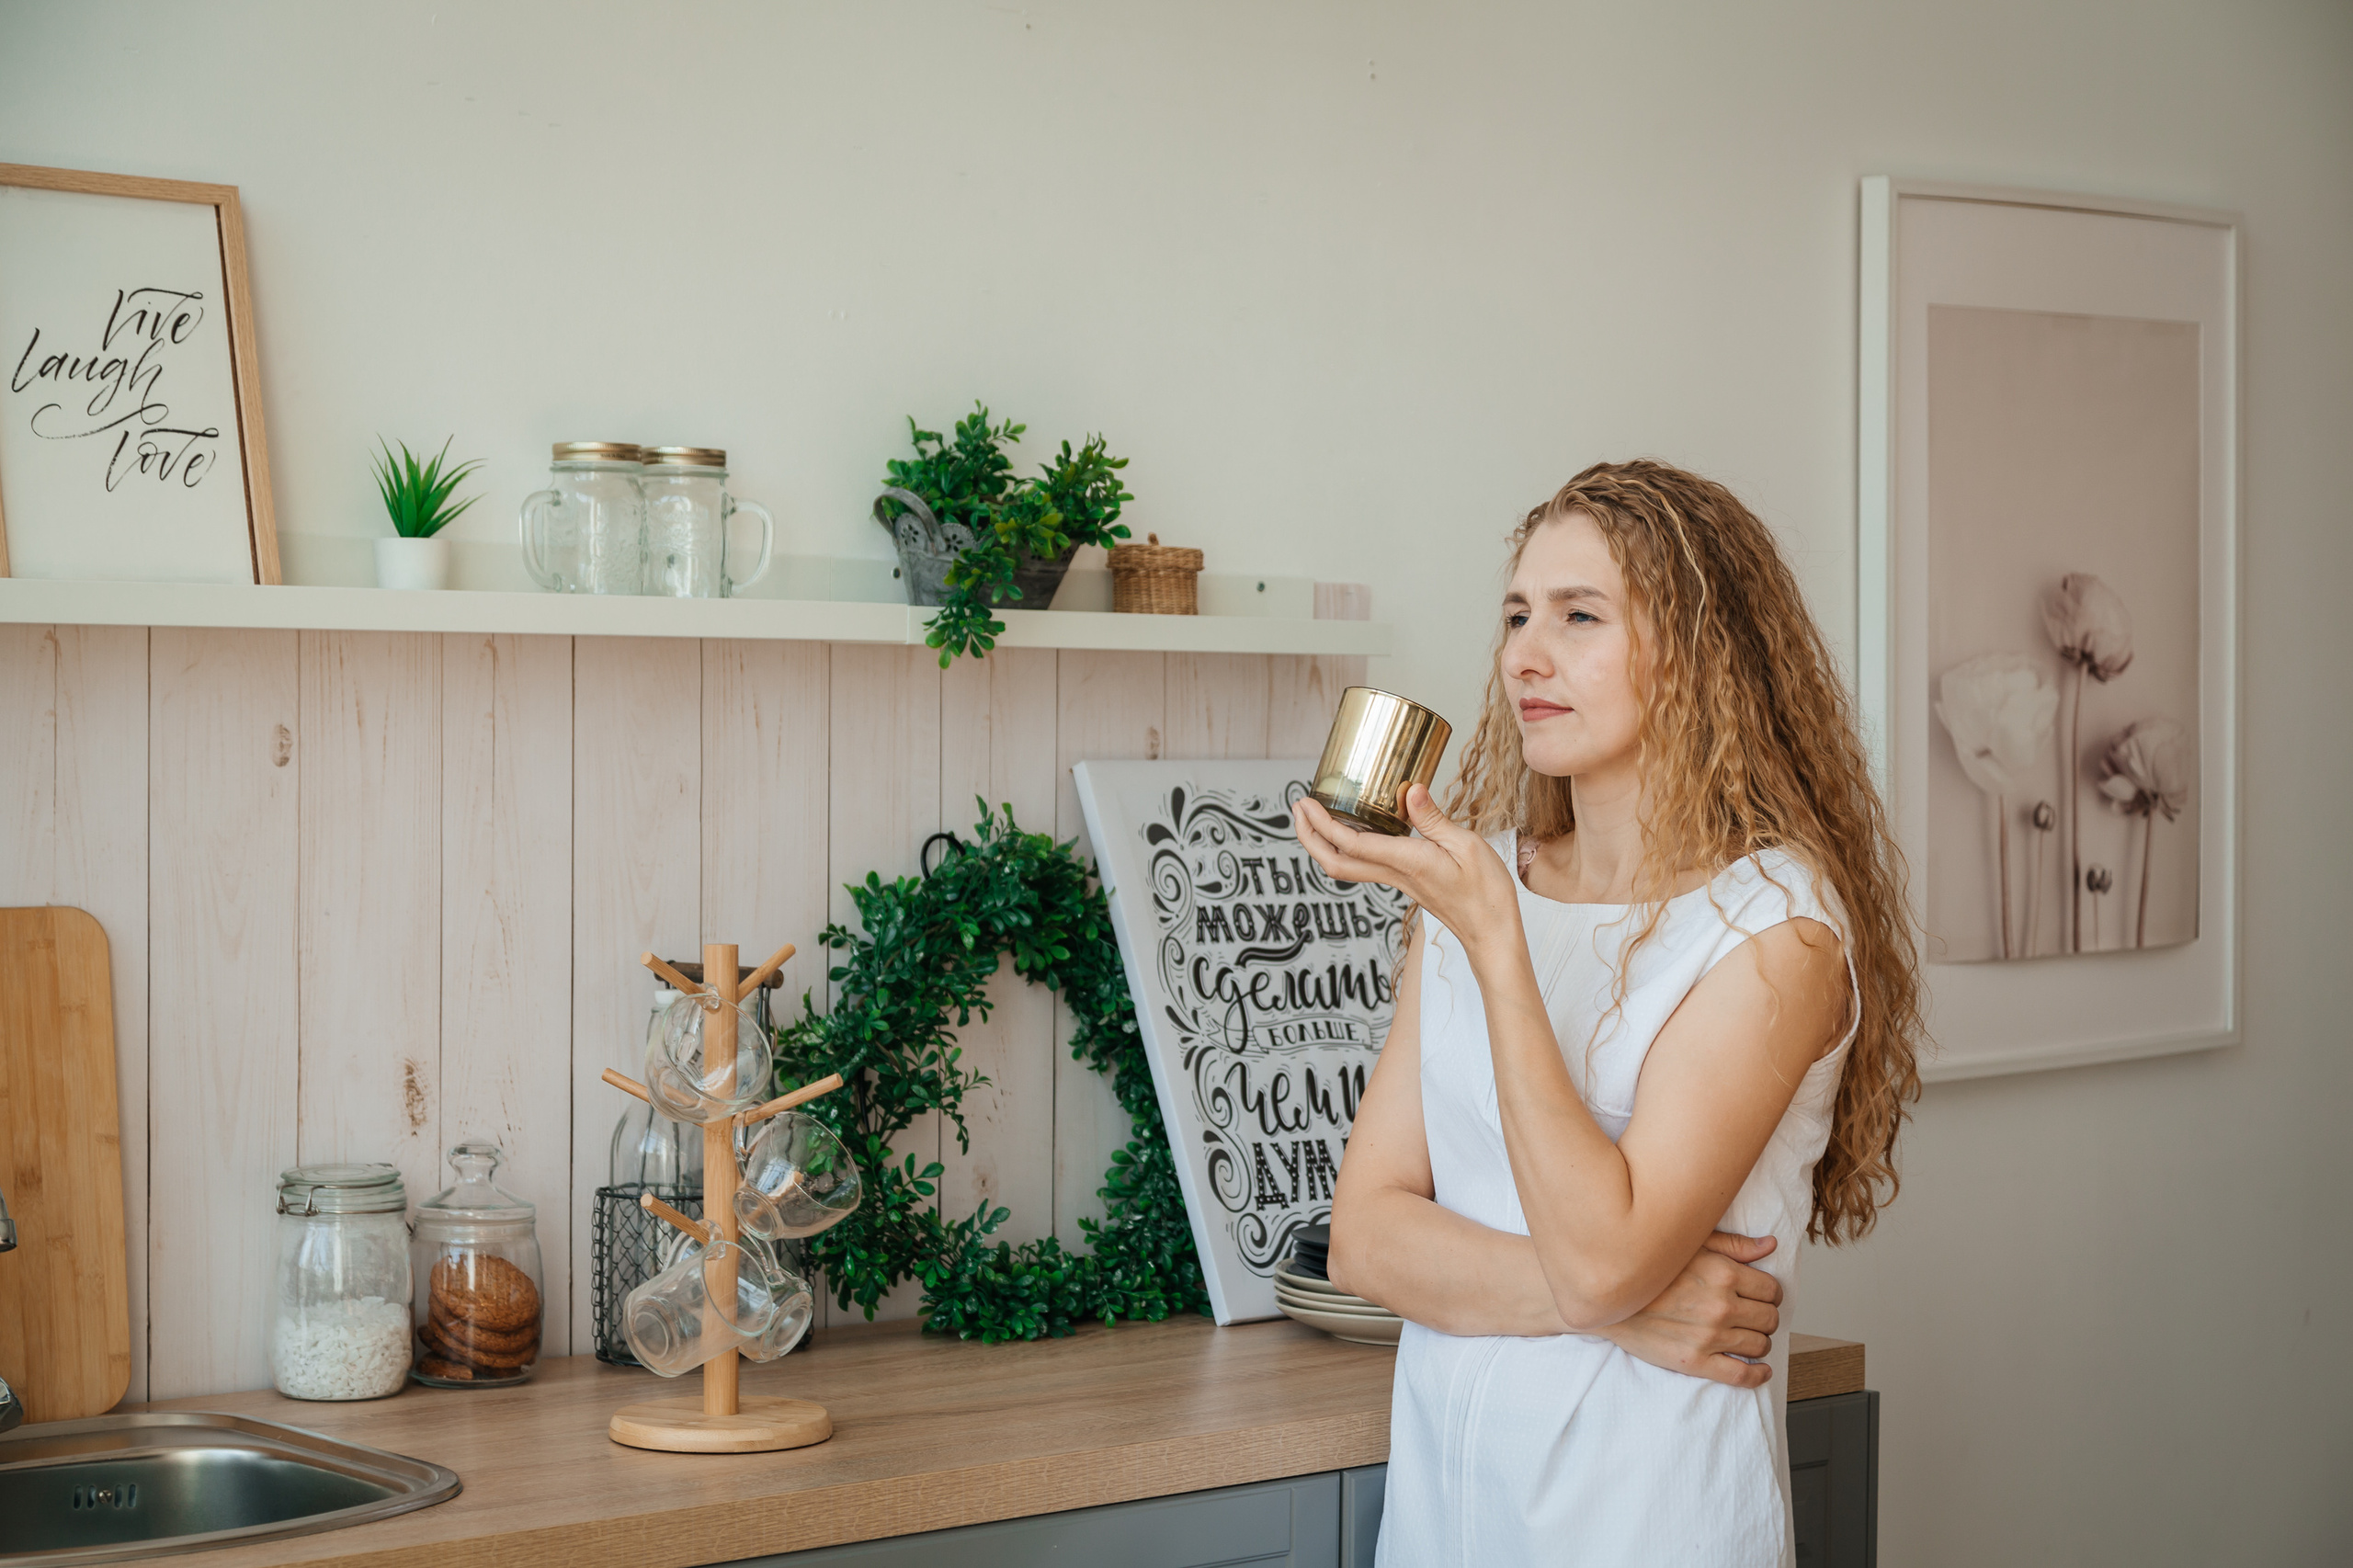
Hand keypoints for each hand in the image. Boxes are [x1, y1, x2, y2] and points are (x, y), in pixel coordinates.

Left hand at [1293, 785, 1521, 959]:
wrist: (1492, 933)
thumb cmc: (1486, 894)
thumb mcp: (1468, 845)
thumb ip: (1435, 819)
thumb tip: (1410, 790)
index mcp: (1407, 862)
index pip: (1351, 845)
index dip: (1322, 824)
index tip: (1306, 804)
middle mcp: (1395, 874)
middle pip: (1335, 863)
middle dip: (1309, 837)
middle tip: (1297, 809)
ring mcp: (1398, 881)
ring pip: (1346, 867)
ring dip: (1323, 843)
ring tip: (1316, 816)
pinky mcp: (1405, 883)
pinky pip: (1366, 866)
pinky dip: (1348, 848)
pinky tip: (1354, 831)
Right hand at [1594, 1232, 1781, 1387]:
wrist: (1608, 1298)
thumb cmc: (1649, 1269)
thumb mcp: (1691, 1244)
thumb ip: (1734, 1246)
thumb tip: (1770, 1244)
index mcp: (1723, 1274)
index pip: (1771, 1290)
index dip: (1771, 1294)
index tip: (1763, 1297)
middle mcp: (1721, 1306)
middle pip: (1769, 1319)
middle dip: (1767, 1318)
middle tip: (1755, 1317)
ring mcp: (1709, 1336)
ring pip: (1760, 1346)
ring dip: (1760, 1342)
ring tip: (1749, 1337)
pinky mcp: (1695, 1362)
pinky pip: (1741, 1375)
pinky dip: (1758, 1375)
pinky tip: (1761, 1370)